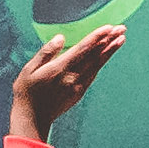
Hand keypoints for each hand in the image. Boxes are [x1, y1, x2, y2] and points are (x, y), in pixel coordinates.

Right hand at [8, 20, 124, 140]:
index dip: (97, 37)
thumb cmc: (26, 93)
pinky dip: (101, 64)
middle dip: (109, 41)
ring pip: (97, 65)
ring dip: (110, 52)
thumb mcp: (29, 69)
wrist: (32, 119)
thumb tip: (60, 38)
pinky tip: (106, 57)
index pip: (83, 49)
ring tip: (120, 39)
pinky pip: (93, 75)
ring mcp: (77, 86)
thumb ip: (46, 52)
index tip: (109, 28)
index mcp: (60, 69)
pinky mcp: (78, 94)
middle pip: (95, 56)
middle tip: (121, 29)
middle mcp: (72, 77)